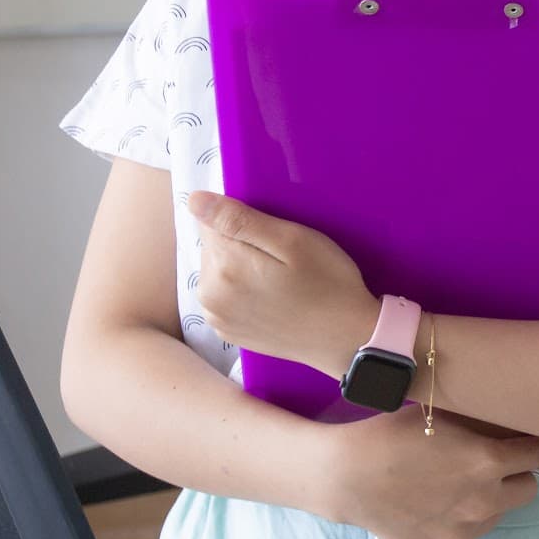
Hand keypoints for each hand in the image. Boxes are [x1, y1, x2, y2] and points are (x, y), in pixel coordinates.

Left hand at [188, 190, 377, 377]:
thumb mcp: (292, 240)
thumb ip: (239, 219)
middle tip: (282, 256)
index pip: (210, 220)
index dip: (242, 218)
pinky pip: (223, 295)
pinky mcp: (227, 331)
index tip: (272, 232)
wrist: (344, 338)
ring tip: (278, 276)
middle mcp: (210, 294)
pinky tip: (270, 295)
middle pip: (212, 246)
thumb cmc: (327, 283)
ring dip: (239, 266)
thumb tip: (194, 200)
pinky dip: (240, 289)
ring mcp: (217, 317)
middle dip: (240, 242)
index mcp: (225, 266)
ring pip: (216, 270)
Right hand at [319, 412, 538, 538]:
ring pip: (494, 516)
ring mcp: (462, 533)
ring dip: (486, 500)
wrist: (346, 474)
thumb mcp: (446, 415)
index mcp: (489, 464)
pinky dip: (454, 521)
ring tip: (453, 484)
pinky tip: (429, 504)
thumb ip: (486, 422)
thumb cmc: (395, 433)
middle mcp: (483, 503)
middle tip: (493, 463)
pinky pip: (461, 534)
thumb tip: (518, 415)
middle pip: (527, 490)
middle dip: (516, 475)